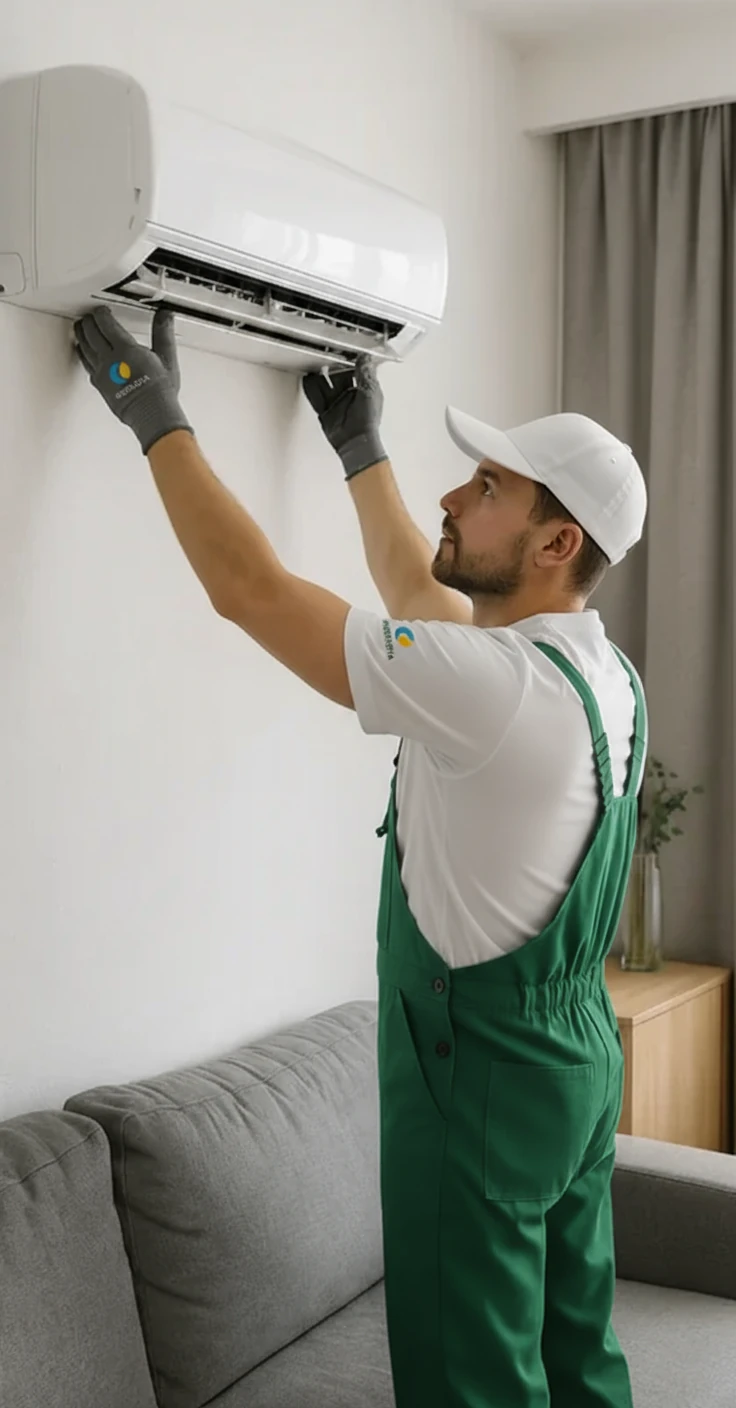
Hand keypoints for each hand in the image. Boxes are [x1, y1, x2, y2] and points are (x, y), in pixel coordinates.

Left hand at [74, 307, 193, 454]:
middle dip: (88, 322)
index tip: (101, 310)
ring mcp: (101, 373)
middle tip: (89, 317)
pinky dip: (81, 352)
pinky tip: (82, 350)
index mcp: (125, 350)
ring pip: (84, 347)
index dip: (101, 314)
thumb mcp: (166, 357)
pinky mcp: (99, 384)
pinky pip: (85, 364)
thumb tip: (164, 315)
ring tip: (80, 328)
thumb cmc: (159, 391)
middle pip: (91, 334)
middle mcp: (109, 360)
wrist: (152, 415)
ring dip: (81, 335)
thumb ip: (162, 333)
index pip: (106, 324)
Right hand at [303, 355, 386, 479]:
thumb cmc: (367, 420)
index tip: (343, 349)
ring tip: (314, 363)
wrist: (356, 441)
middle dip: (333, 366)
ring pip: (325, 384)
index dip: (350, 360)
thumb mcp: (370, 390)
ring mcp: (337, 403)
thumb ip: (365, 372)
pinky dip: (310, 387)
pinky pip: (315, 396)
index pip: (356, 370)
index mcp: (364, 389)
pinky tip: (308, 378)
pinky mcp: (326, 412)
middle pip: (338, 375)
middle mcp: (350, 396)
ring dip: (320, 375)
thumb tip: (365, 357)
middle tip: (326, 353)